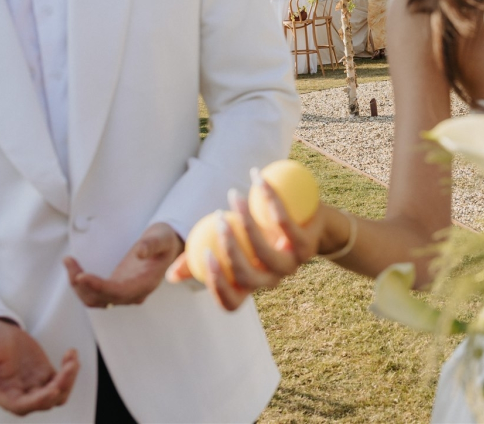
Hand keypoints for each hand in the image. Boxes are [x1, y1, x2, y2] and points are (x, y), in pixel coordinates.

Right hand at [0, 319, 78, 415]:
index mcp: (2, 394)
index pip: (22, 405)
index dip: (38, 401)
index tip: (53, 388)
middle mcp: (19, 394)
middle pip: (44, 402)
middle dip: (59, 387)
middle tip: (69, 367)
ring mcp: (34, 385)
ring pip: (57, 394)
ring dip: (68, 380)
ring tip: (72, 359)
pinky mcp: (45, 374)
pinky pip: (62, 379)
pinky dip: (70, 369)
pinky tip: (71, 353)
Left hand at [64, 222, 182, 306]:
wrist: (167, 247)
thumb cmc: (164, 241)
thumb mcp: (162, 237)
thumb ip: (152, 244)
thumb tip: (139, 252)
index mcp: (146, 283)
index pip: (118, 292)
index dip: (98, 287)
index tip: (81, 276)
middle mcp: (134, 293)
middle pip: (102, 299)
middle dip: (82, 285)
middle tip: (69, 262)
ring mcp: (124, 292)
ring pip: (95, 300)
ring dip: (79, 286)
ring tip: (69, 263)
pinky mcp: (116, 288)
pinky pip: (95, 294)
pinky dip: (82, 285)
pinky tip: (75, 268)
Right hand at [165, 178, 327, 311]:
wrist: (311, 220)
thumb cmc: (262, 231)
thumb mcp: (230, 243)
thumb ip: (200, 256)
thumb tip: (172, 275)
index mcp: (250, 285)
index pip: (231, 303)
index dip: (217, 287)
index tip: (204, 253)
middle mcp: (271, 280)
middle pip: (246, 276)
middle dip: (229, 248)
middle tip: (218, 216)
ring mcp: (291, 265)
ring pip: (265, 252)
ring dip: (246, 221)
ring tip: (235, 195)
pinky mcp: (306, 246)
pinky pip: (284, 223)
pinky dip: (270, 199)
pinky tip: (258, 180)